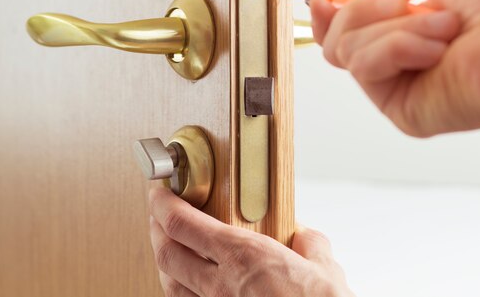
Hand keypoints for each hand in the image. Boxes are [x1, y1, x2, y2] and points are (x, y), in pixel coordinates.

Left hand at [148, 187, 354, 296]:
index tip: (160, 193)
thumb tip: (304, 237)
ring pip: (169, 283)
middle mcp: (220, 285)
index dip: (163, 204)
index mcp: (243, 256)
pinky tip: (185, 285)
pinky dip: (179, 290)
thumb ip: (310, 245)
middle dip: (155, 228)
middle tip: (157, 215)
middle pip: (166, 251)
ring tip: (168, 245)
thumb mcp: (324, 269)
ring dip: (163, 259)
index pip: (183, 223)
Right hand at [311, 0, 479, 135]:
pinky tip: (433, 52)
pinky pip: (363, 67)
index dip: (331, 11)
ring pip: (346, 48)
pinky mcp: (398, 106)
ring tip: (442, 31)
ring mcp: (399, 82)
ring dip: (394, 28)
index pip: (351, 26)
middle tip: (405, 5)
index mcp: (411, 24)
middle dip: (363, 10)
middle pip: (336, 37)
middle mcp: (401, 54)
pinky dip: (396, 47)